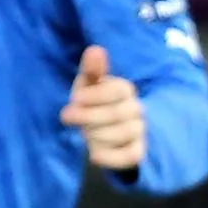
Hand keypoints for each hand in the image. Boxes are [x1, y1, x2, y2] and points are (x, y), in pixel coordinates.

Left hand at [60, 45, 146, 170]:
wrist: (104, 130)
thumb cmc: (92, 102)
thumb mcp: (87, 85)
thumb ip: (91, 69)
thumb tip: (95, 50)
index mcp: (125, 90)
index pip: (118, 90)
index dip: (95, 96)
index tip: (75, 99)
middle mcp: (137, 109)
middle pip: (118, 113)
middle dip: (89, 117)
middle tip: (68, 117)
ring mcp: (139, 131)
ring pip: (122, 134)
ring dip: (97, 135)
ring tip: (84, 134)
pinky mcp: (137, 151)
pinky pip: (130, 156)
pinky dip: (110, 157)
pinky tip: (93, 154)